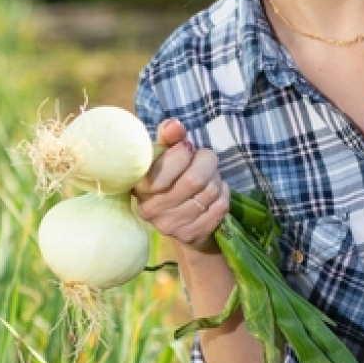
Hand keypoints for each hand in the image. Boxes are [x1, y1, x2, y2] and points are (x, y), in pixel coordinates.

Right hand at [133, 119, 230, 252]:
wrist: (181, 220)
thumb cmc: (171, 178)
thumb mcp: (165, 154)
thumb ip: (168, 137)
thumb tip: (176, 126)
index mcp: (139, 185)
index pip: (166, 165)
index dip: (184, 152)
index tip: (187, 148)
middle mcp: (150, 209)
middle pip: (194, 179)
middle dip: (207, 164)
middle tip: (205, 162)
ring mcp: (171, 226)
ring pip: (210, 192)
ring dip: (216, 179)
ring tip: (209, 177)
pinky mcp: (192, 235)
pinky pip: (220, 207)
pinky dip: (224, 194)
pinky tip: (215, 193)